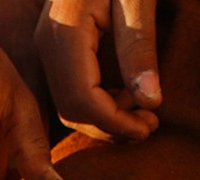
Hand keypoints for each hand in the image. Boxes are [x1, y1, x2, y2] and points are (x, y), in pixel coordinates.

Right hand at [36, 0, 160, 140]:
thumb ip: (140, 47)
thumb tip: (150, 102)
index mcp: (65, 32)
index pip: (82, 99)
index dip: (115, 123)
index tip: (150, 126)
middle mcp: (48, 43)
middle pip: (72, 108)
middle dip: (111, 127)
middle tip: (151, 124)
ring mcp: (49, 45)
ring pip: (71, 103)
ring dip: (108, 118)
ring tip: (144, 110)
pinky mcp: (58, 47)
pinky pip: (73, 88)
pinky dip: (101, 103)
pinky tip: (129, 94)